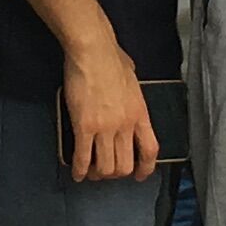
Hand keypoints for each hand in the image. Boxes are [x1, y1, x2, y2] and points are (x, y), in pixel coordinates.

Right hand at [60, 46, 159, 183]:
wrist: (93, 50)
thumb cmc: (111, 58)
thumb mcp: (133, 79)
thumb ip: (132, 96)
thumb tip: (127, 95)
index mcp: (140, 113)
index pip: (150, 150)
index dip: (146, 168)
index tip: (140, 175)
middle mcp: (125, 124)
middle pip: (125, 165)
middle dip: (115, 174)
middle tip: (106, 171)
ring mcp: (105, 127)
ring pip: (105, 167)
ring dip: (97, 174)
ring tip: (90, 172)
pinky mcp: (84, 125)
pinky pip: (83, 157)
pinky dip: (79, 169)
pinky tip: (76, 172)